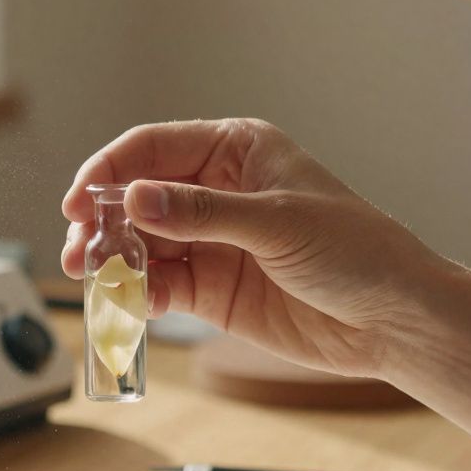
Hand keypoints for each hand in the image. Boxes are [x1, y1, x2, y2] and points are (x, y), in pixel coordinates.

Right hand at [61, 118, 454, 377]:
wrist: (392, 321)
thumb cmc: (356, 252)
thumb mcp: (277, 223)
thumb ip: (202, 214)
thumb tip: (136, 200)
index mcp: (236, 151)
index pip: (154, 149)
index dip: (110, 172)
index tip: (80, 202)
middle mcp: (217, 193)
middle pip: (137, 199)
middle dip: (103, 224)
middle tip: (79, 252)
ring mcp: (212, 243)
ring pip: (141, 245)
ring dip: (113, 262)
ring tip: (95, 280)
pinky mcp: (211, 291)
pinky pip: (160, 287)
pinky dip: (139, 295)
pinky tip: (131, 303)